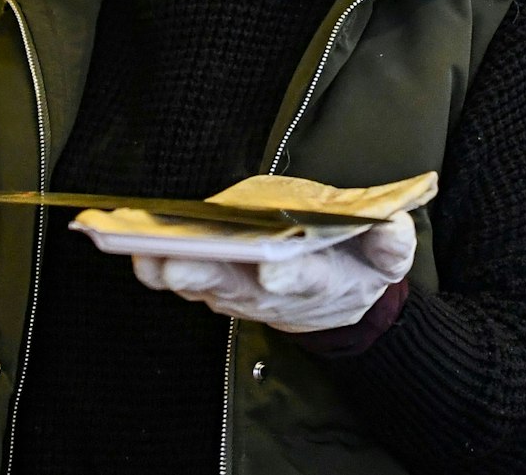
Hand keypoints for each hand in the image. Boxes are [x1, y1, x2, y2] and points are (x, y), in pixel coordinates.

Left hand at [132, 212, 416, 333]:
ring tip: (138, 250)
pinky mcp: (216, 286)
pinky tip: (132, 248)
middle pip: (235, 287)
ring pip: (200, 286)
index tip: (272, 266)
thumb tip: (393, 225)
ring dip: (168, 271)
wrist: (339, 301)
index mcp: (320, 282)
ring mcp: (239, 293)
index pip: (303, 279)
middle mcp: (272, 294)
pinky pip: (182, 280)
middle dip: (204, 275)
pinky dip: (156, 267)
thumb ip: (392, 242)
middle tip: (175, 263)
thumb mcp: (389, 256)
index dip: (287, 274)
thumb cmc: (358, 264)